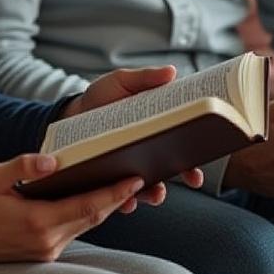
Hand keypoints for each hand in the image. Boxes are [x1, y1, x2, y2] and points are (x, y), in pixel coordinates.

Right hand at [0, 153, 145, 262]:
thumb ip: (23, 165)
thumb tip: (51, 160)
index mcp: (37, 220)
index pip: (87, 206)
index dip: (113, 193)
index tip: (133, 179)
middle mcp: (47, 240)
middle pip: (93, 218)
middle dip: (116, 198)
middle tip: (136, 178)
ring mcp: (47, 250)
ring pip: (85, 226)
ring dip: (103, 207)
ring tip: (120, 187)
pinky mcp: (45, 254)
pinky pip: (73, 232)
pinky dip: (85, 216)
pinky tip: (92, 201)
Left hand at [61, 65, 205, 194]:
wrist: (70, 115)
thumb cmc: (100, 97)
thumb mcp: (121, 82)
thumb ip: (144, 78)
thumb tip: (171, 72)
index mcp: (156, 130)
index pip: (184, 144)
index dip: (196, 155)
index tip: (203, 161)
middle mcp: (148, 153)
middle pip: (175, 168)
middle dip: (188, 176)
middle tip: (194, 178)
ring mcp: (130, 168)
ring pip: (150, 187)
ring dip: (157, 193)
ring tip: (157, 192)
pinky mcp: (110, 180)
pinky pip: (121, 197)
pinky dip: (126, 202)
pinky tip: (127, 201)